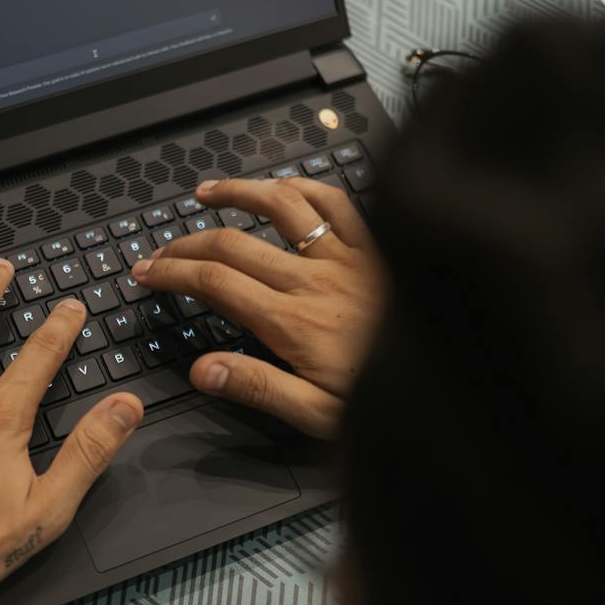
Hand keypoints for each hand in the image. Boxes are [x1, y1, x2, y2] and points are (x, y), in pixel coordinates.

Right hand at [131, 177, 382, 438]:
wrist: (457, 382)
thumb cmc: (390, 403)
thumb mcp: (318, 416)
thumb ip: (258, 387)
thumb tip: (202, 370)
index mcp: (293, 323)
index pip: (214, 283)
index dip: (171, 273)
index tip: (147, 273)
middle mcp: (314, 280)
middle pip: (232, 244)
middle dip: (185, 243)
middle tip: (160, 251)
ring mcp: (346, 256)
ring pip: (280, 206)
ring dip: (237, 193)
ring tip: (205, 193)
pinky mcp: (375, 246)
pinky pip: (335, 201)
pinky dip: (303, 188)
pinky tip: (283, 188)